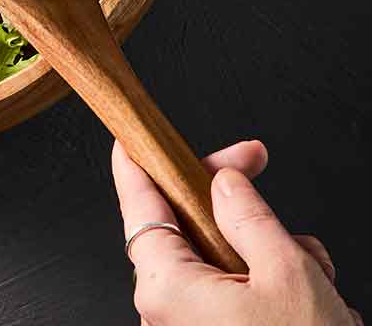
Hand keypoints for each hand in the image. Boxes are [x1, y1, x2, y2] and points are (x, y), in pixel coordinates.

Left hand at [112, 139, 361, 324]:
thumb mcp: (286, 271)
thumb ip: (248, 214)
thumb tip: (224, 181)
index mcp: (166, 286)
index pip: (137, 203)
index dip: (135, 162)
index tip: (131, 135)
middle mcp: (163, 312)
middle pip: (184, 226)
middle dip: (233, 204)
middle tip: (254, 163)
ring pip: (218, 262)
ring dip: (264, 251)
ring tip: (312, 270)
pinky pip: (229, 297)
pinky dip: (266, 286)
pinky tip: (311, 296)